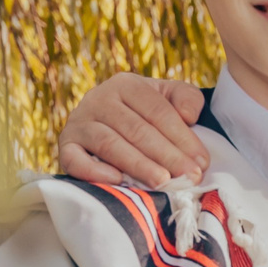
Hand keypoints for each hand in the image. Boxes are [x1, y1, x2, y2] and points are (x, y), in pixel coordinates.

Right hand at [58, 73, 208, 186]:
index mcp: (126, 84)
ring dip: (138, 165)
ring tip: (163, 182)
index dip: (182, 137)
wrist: (107, 123)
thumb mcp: (169, 97)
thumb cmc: (146, 113)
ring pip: (110, 144)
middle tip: (189, 177)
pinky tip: (118, 180)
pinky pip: (75, 160)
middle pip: (136, 129)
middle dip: (167, 155)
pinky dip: (95, 171)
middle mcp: (98, 99)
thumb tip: (189, 115)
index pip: (157, 111)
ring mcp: (79, 122)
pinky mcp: (66, 146)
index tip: (201, 162)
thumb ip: (186, 98)